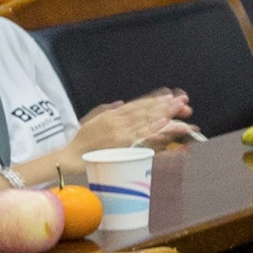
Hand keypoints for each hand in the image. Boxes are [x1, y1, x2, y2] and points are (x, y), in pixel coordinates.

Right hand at [69, 89, 196, 154]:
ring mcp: (121, 133)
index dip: (154, 100)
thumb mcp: (91, 120)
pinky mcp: (122, 146)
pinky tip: (165, 123)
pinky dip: (154, 130)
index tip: (168, 96)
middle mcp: (118, 121)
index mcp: (112, 115)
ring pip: (147, 121)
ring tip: (180, 109)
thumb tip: (120, 103)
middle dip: (165, 105)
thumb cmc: (80, 141)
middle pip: (146, 111)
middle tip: (182, 100)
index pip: (137, 105)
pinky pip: (142, 137)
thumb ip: (107, 110)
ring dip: (165, 114)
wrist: (69, 157)